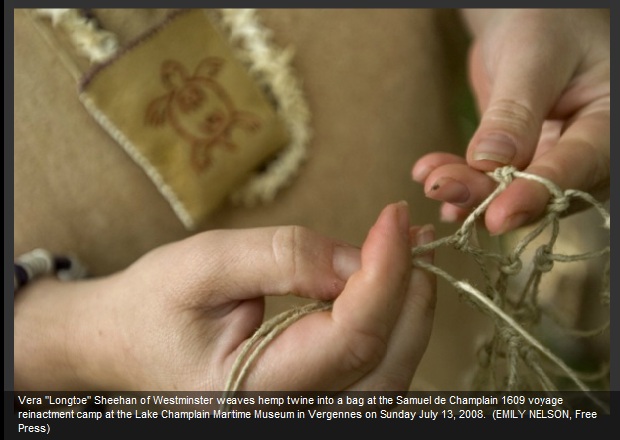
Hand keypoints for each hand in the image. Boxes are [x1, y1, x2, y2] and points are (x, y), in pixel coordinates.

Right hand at [14, 202, 435, 390]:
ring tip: (405, 252)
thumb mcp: (202, 265)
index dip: (381, 275)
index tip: (393, 220)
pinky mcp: (310, 396)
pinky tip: (387, 283)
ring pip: (387, 373)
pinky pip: (370, 368)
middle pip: (383, 365)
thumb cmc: (152, 305)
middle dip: (407, 294)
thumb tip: (355, 259)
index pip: (347, 339)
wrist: (125, 341)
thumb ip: (281, 258)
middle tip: (407, 233)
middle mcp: (286, 414)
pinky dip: (390, 324)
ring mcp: (302, 411)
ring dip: (408, 311)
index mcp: (250, 390)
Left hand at [412, 9, 608, 234]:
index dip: (536, 194)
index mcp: (609, 120)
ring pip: (512, 189)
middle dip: (490, 195)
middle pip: (543, 189)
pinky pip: (493, 178)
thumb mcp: (533, 57)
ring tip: (433, 181)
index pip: (579, 167)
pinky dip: (463, 180)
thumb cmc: (545, 20)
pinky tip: (435, 178)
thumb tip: (490, 163)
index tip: (498, 215)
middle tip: (446, 190)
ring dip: (469, 189)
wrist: (527, 17)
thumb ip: (515, 111)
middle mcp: (585, 146)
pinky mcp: (521, 157)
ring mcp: (551, 154)